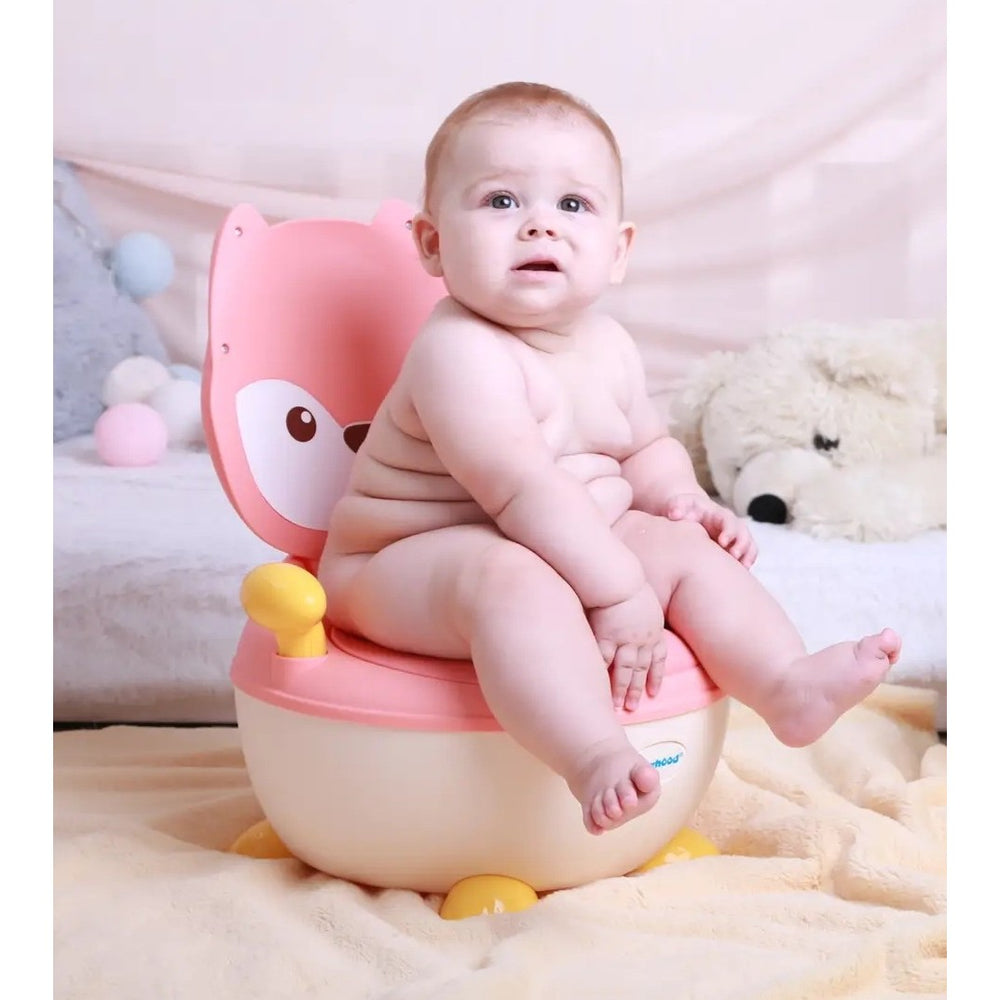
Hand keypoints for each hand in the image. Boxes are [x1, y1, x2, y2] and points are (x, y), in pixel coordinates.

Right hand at [587, 583, 667, 711]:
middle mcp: (641, 639)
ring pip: (624, 670)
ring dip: (621, 689)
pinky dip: (602, 674)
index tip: (653, 692)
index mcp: (653, 630)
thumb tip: (640, 618)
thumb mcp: (646, 600)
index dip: (656, 676)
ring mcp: (624, 640)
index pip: (658, 658)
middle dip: (637, 690)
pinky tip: (598, 685)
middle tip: (634, 707)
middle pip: (640, 669)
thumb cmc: (630, 583)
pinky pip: (604, 660)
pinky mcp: (606, 637)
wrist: (620, 578)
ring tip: (617, 705)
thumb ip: (643, 613)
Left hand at [663, 492, 756, 566]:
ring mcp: (734, 537)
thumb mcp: (679, 504)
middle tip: (734, 555)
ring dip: (747, 555)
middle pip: (743, 533)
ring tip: (743, 566)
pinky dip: (747, 562)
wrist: (688, 516)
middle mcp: (730, 525)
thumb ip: (676, 506)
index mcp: (718, 515)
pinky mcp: (734, 547)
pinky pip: (747, 555)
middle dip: (741, 544)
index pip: (729, 520)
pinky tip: (743, 571)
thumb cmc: (684, 510)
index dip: (729, 530)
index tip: (723, 541)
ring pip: (749, 545)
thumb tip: (674, 514)